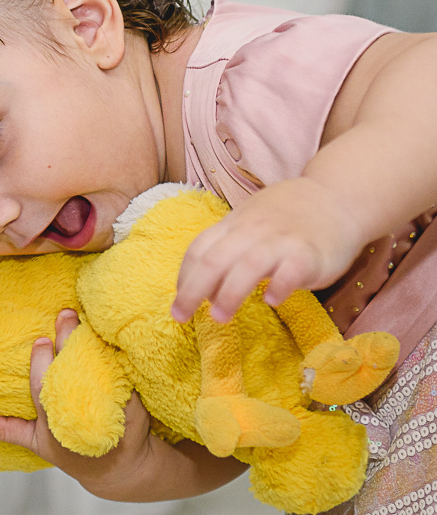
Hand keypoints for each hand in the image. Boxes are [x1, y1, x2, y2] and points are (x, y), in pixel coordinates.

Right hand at [0, 309, 156, 498]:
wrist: (120, 471)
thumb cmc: (74, 454)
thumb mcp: (38, 444)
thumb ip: (8, 429)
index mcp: (52, 419)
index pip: (44, 384)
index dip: (43, 361)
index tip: (41, 339)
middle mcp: (77, 414)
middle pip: (71, 371)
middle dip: (68, 340)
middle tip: (66, 315)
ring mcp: (105, 410)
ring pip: (98, 370)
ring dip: (94, 344)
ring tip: (88, 321)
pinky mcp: (130, 406)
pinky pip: (123, 377)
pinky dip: (118, 358)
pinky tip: (111, 338)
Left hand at [172, 177, 364, 323]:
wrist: (337, 196)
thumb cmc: (285, 218)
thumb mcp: (249, 226)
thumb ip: (227, 252)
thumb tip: (204, 291)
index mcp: (233, 225)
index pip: (199, 250)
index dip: (184, 278)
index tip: (178, 304)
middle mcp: (252, 231)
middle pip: (215, 259)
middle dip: (193, 290)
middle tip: (181, 316)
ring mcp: (282, 240)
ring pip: (249, 265)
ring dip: (230, 293)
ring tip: (219, 318)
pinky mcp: (311, 253)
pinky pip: (292, 269)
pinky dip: (280, 285)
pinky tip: (272, 301)